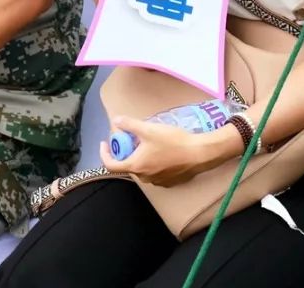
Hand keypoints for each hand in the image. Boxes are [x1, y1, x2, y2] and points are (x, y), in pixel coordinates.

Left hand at [99, 116, 225, 186]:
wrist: (199, 153)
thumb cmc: (172, 141)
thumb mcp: (148, 129)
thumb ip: (130, 124)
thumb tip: (116, 120)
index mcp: (136, 166)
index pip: (111, 165)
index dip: (104, 154)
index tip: (105, 143)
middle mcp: (144, 178)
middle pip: (128, 165)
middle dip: (126, 152)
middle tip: (131, 138)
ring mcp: (158, 182)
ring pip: (142, 169)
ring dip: (140, 157)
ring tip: (147, 143)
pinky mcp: (169, 182)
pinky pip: (154, 172)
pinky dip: (152, 163)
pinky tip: (161, 151)